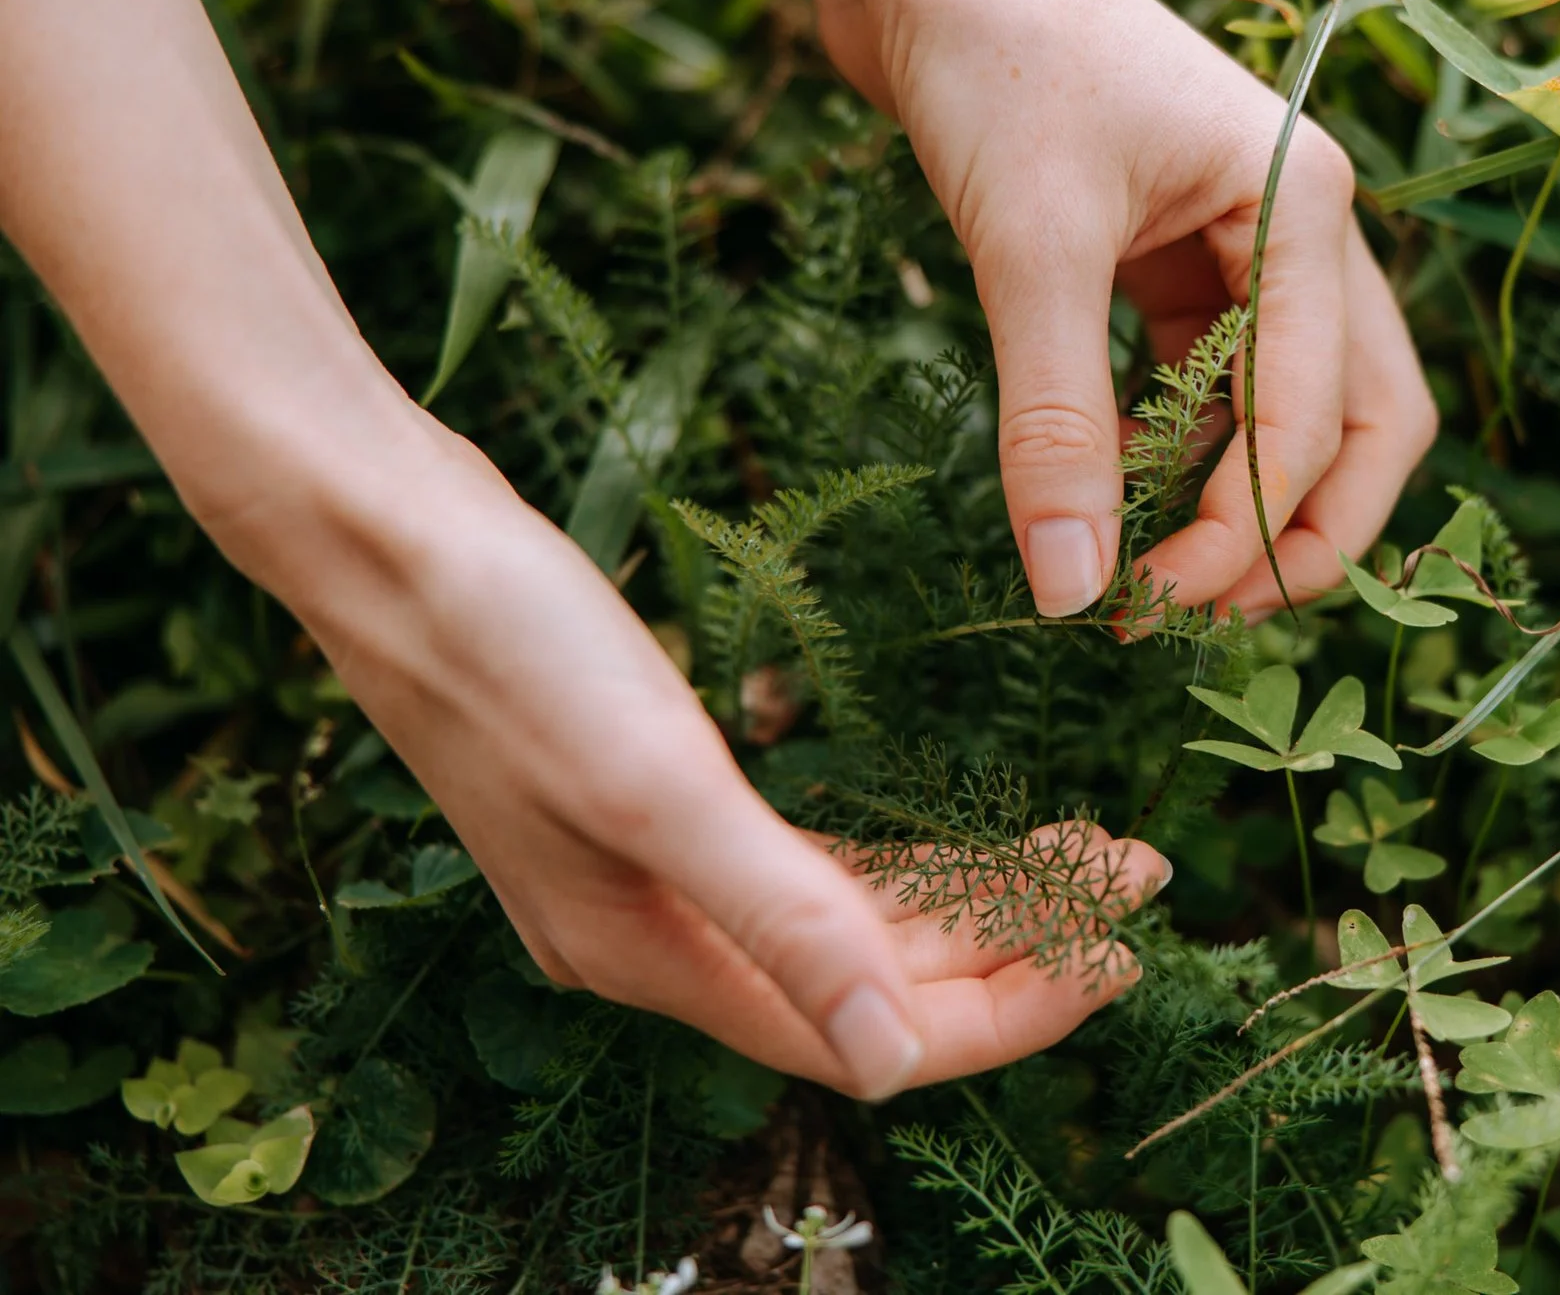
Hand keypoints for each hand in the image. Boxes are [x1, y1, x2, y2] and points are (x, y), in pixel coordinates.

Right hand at [211, 433, 1165, 1098]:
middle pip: (872, 984)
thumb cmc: (512, 647)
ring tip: (1087, 852)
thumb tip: (894, 1060)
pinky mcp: (655, 797)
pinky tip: (960, 832)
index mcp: (655, 953)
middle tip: (1137, 883)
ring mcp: (653, 868)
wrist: (383, 536)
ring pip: (850, 920)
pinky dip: (896, 857)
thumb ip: (782, 923)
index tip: (1123, 956)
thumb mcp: (658, 786)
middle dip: (1015, 944)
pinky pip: (810, 863)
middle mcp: (658, 934)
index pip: (869, 1034)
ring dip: (969, 896)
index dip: (1006, 1010)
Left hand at [822, 0, 1437, 621]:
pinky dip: (1169, 442)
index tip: (1145, 608)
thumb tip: (1071, 593)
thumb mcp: (1028, 253)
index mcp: (1303, 208)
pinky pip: (1208, 375)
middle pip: (1360, 423)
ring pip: (1286, 407)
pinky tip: (1097, 476)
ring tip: (1134, 571)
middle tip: (1201, 619)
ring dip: (1228, 495)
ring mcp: (1241, 237)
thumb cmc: (993, 59)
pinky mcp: (1172, 250)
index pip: (1317, 417)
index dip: (1245, 533)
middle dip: (1295, 531)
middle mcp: (1299, 226)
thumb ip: (1057, 428)